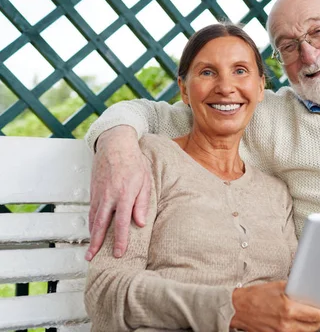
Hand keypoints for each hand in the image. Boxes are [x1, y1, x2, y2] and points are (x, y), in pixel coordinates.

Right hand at [86, 126, 151, 260]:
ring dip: (91, 236)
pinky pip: (91, 211)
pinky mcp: (94, 191)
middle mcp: (109, 196)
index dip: (120, 240)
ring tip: (90, 251)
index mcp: (124, 194)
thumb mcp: (145, 181)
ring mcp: (99, 194)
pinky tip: (92, 232)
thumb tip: (140, 223)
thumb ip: (142, 203)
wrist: (115, 145)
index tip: (119, 253)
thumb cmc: (134, 162)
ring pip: (93, 219)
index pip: (122, 222)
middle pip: (101, 224)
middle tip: (93, 258)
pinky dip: (91, 224)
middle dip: (97, 243)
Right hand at [230, 280, 319, 331]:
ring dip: (309, 327)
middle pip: (311, 327)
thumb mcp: (278, 286)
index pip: (314, 315)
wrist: (239, 308)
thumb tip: (308, 292)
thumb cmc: (256, 296)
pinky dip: (298, 331)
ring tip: (311, 320)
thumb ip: (294, 290)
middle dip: (319, 321)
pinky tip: (297, 325)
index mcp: (288, 308)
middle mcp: (286, 323)